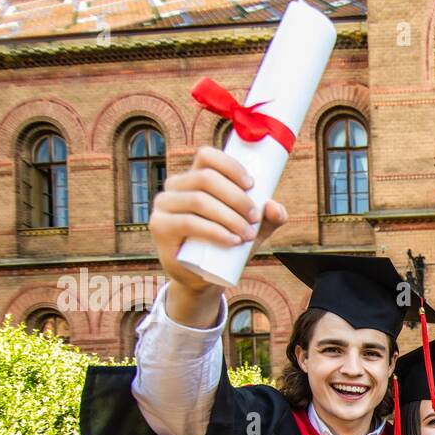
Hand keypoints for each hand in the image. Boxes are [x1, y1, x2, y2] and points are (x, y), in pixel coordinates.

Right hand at [149, 146, 288, 320]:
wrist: (203, 277)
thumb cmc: (227, 245)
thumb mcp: (252, 230)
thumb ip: (269, 219)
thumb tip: (274, 207)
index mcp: (194, 177)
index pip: (207, 156)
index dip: (230, 166)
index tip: (252, 185)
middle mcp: (175, 186)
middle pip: (206, 178)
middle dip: (236, 197)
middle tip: (255, 218)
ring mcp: (164, 205)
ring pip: (199, 200)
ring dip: (229, 216)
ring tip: (248, 235)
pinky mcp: (160, 227)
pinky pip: (188, 222)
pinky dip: (214, 231)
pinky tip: (231, 240)